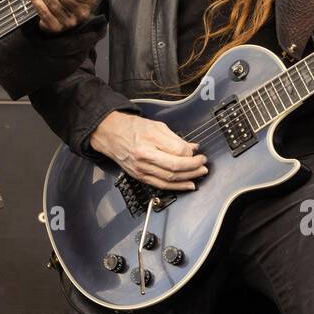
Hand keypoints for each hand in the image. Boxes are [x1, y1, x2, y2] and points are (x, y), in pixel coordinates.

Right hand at [90, 111, 207, 190]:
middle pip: (175, 166)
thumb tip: (192, 148)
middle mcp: (144, 155)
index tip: (197, 153)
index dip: (191, 154)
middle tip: (203, 164)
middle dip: (193, 167)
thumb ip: (175, 139)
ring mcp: (141, 168)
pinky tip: (188, 185)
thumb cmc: (132, 128)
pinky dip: (177, 187)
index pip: (177, 151)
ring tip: (200, 174)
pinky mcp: (139, 177)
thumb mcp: (156, 126)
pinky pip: (161, 185)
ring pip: (169, 178)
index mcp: (149, 139)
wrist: (110, 134)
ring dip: (188, 178)